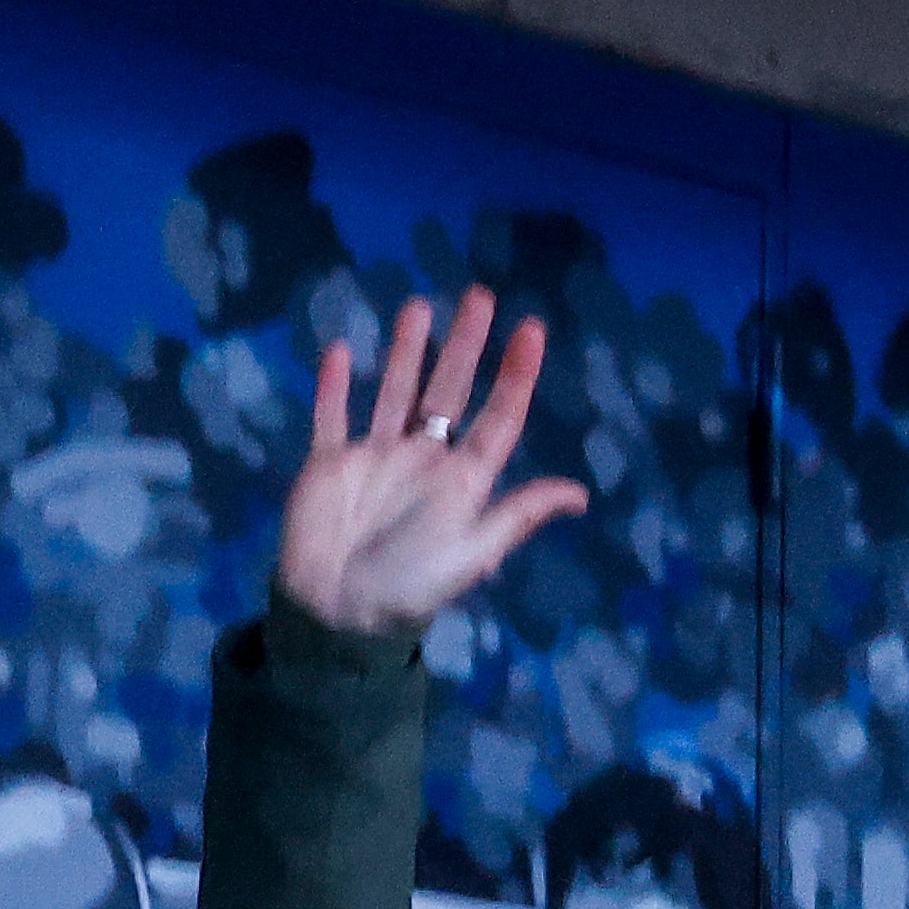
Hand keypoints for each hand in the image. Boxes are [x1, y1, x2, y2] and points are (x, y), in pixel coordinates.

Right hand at [271, 290, 587, 638]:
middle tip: (479, 297)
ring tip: (419, 306)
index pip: (497, 418)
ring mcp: (374, 458)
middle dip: (464, 345)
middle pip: (447, 390)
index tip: (531, 330)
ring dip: (408, 351)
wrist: (338, 612)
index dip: (515, 376)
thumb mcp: (474, 551)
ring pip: (394, 391)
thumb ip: (519, 516)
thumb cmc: (411, 585)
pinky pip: (330, 416)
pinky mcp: (328, 465)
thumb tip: (580, 495)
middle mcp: (422, 459)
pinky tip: (342, 349)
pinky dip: (333, 386)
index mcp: (461, 479)